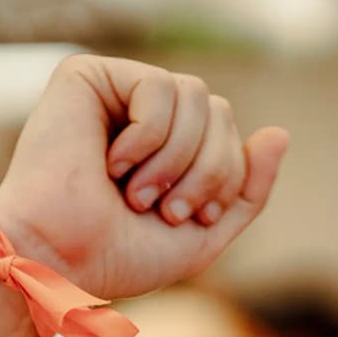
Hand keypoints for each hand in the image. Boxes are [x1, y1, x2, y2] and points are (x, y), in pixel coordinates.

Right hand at [0, 54, 288, 300]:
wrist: (58, 260)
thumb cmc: (116, 254)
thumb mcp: (202, 233)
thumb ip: (246, 190)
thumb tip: (280, 133)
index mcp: (165, 145)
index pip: (227, 130)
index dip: (224, 175)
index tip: (186, 217)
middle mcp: (138, 113)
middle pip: (218, 109)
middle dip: (206, 168)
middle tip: (161, 209)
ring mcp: (112, 91)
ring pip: (196, 94)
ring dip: (176, 157)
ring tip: (135, 192)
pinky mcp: (84, 76)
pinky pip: (157, 86)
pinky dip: (147, 136)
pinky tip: (111, 163)